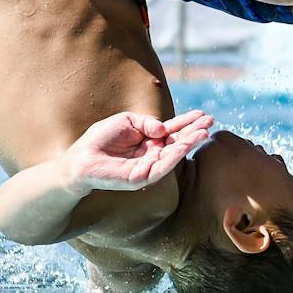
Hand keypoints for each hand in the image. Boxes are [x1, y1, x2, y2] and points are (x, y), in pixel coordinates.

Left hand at [64, 110, 213, 192]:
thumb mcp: (126, 121)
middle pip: (178, 141)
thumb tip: (163, 129)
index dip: (187, 122)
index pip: (173, 130)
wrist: (81, 158)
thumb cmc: (101, 139)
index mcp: (149, 139)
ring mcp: (149, 166)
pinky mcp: (142, 177)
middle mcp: (152, 153)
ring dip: (189, 143)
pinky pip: (162, 166)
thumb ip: (146, 122)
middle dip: (194, 131)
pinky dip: (175, 156)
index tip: (203, 114)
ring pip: (174, 154)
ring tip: (204, 132)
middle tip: (211, 120)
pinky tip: (185, 145)